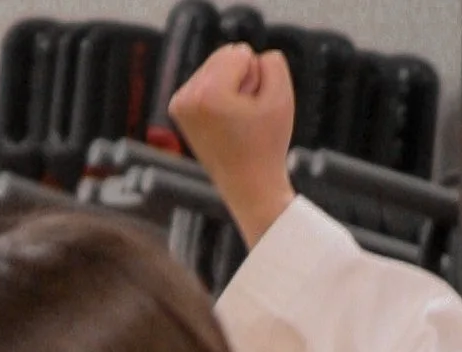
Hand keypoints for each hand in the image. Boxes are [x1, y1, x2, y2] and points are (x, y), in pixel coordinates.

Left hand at [170, 44, 296, 247]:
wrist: (249, 189)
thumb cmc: (266, 147)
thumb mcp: (282, 95)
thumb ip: (271, 60)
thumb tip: (250, 58)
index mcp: (206, 94)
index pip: (241, 54)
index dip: (256, 79)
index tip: (252, 111)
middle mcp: (186, 97)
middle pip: (225, 56)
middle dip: (242, 80)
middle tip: (244, 117)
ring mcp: (179, 104)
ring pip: (216, 67)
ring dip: (232, 88)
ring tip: (236, 122)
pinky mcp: (179, 110)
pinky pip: (207, 81)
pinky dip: (220, 95)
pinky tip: (225, 122)